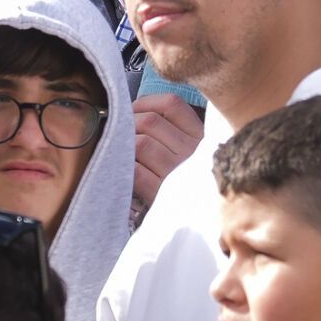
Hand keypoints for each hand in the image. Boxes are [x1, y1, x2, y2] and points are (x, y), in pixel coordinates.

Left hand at [131, 93, 203, 211]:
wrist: (195, 216)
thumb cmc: (184, 175)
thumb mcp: (190, 147)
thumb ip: (171, 125)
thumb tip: (131, 108)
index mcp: (200, 135)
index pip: (172, 104)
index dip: (146, 103)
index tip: (134, 111)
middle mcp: (192, 151)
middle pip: (150, 122)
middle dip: (129, 123)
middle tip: (120, 132)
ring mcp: (178, 173)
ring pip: (141, 143)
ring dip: (124, 144)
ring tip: (121, 150)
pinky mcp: (162, 194)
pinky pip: (135, 171)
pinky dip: (125, 166)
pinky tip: (123, 169)